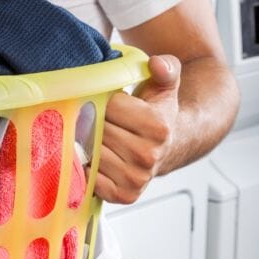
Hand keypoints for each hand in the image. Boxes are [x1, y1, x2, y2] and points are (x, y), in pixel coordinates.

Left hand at [94, 55, 180, 203]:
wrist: (172, 147)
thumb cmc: (160, 115)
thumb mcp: (166, 86)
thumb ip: (166, 69)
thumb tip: (157, 63)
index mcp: (158, 126)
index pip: (109, 107)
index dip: (103, 101)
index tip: (106, 102)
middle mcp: (149, 155)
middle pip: (98, 130)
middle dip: (92, 121)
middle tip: (95, 119)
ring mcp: (136, 178)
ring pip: (91, 153)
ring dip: (86, 144)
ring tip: (95, 138)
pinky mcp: (124, 195)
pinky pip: (90, 179)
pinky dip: (87, 168)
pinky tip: (94, 158)